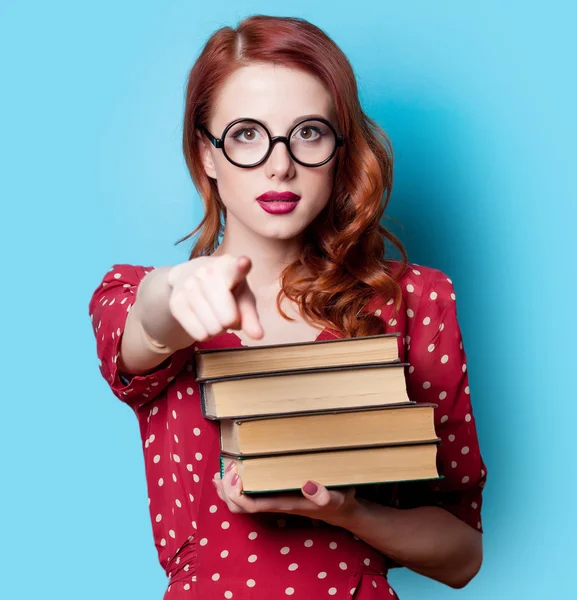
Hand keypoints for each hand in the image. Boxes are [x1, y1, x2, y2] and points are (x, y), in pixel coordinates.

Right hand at [166, 254, 263, 343]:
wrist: (188, 276)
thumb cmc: (226, 288)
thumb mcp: (243, 297)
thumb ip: (251, 316)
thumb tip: (259, 336)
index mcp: (230, 266)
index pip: (236, 268)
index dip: (241, 266)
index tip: (244, 262)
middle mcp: (207, 271)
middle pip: (228, 319)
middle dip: (230, 323)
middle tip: (226, 312)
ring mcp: (189, 285)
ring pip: (213, 329)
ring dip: (218, 329)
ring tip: (214, 314)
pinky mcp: (176, 301)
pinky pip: (199, 334)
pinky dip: (205, 334)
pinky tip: (203, 320)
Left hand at [212, 461, 359, 527]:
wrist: (340, 510)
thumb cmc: (337, 501)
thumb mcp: (336, 496)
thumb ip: (324, 494)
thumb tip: (307, 484)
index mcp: (283, 503)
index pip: (250, 505)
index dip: (236, 492)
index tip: (236, 472)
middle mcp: (273, 504)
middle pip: (238, 506)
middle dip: (226, 489)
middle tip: (229, 466)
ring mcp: (271, 500)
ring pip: (238, 503)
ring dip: (225, 489)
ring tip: (220, 471)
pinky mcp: (273, 495)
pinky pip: (246, 496)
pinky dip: (232, 487)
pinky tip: (230, 476)